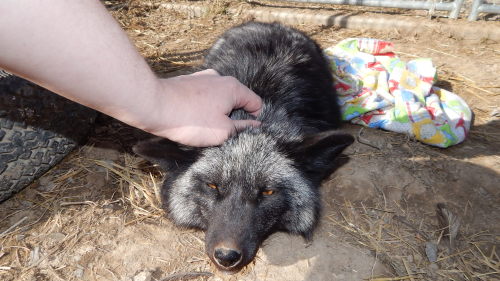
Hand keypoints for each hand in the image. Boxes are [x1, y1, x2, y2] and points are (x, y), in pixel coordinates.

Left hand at [147, 69, 261, 146]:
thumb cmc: (190, 120)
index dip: (253, 120)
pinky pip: (203, 97)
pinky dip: (202, 108)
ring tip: (203, 127)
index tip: (242, 132)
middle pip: (237, 100)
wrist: (154, 106)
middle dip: (233, 117)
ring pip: (219, 98)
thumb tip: (257, 125)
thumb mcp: (222, 131)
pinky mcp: (187, 83)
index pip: (256, 103)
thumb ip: (243, 128)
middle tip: (221, 133)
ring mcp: (202, 78)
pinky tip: (191, 118)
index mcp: (233, 87)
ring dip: (217, 113)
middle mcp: (219, 78)